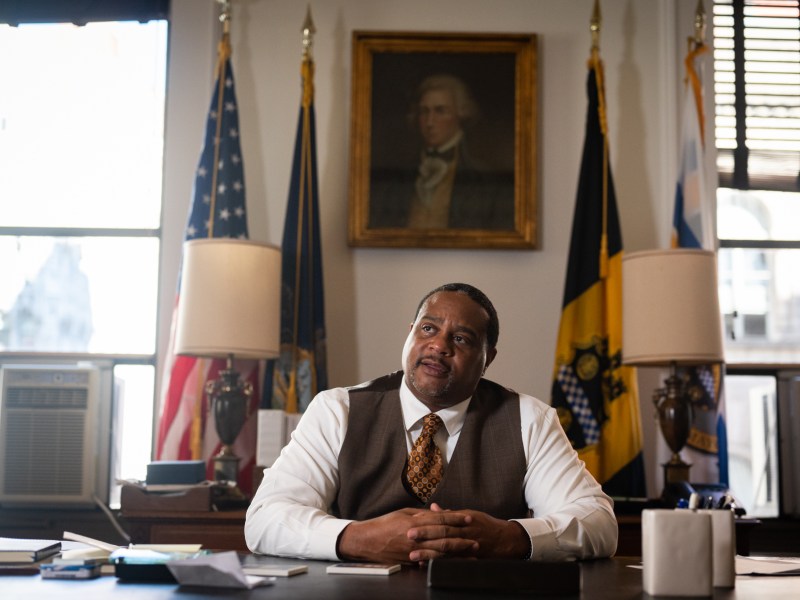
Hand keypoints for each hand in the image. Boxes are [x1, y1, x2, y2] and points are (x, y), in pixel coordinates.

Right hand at [337, 507, 476, 563]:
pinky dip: (443, 562)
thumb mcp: (404, 513)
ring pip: (440, 552)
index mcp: (414, 522)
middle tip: (475, 540)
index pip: (439, 519)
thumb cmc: (384, 523)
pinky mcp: (410, 561)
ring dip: (457, 554)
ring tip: (470, 554)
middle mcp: (415, 537)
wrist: (367, 541)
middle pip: (443, 538)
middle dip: (461, 539)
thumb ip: (423, 514)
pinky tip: (453, 564)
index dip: (455, 519)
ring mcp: (413, 551)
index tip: (467, 518)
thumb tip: (441, 512)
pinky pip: (430, 562)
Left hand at [405, 503, 529, 560]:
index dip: (428, 519)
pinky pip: (452, 561)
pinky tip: (426, 564)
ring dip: (429, 552)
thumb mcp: (469, 514)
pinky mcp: (469, 558)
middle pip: (443, 533)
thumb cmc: (484, 524)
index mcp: (463, 519)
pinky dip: (438, 563)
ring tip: (413, 554)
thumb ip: (449, 513)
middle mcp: (465, 532)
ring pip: (446, 549)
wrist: (504, 539)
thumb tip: (433, 507)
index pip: (443, 518)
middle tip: (409, 535)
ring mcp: (467, 546)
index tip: (413, 520)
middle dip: (426, 534)